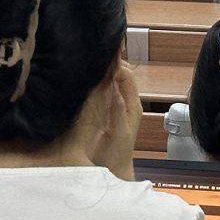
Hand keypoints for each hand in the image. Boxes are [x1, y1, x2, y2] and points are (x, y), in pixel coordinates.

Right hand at [89, 63, 141, 179]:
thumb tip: (116, 89)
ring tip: (94, 56)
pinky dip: (98, 81)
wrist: (112, 171)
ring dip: (104, 70)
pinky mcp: (105, 111)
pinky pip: (103, 91)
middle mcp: (124, 102)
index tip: (107, 53)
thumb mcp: (118, 133)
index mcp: (132, 105)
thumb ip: (117, 112)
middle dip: (111, 62)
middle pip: (120, 75)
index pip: (127, 77)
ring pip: (111, 81)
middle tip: (99, 48)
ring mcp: (115, 106)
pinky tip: (88, 75)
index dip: (118, 64)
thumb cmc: (116, 155)